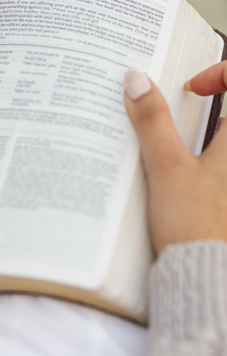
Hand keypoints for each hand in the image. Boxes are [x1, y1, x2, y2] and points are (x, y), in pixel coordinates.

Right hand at [124, 65, 226, 253]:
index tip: (192, 90)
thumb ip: (152, 121)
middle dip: (207, 109)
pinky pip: (218, 171)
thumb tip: (138, 81)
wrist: (210, 280)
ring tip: (174, 148)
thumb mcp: (167, 166)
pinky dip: (204, 163)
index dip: (220, 75)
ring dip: (206, 135)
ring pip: (222, 143)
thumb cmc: (197, 227)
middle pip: (226, 120)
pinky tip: (181, 180)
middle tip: (182, 111)